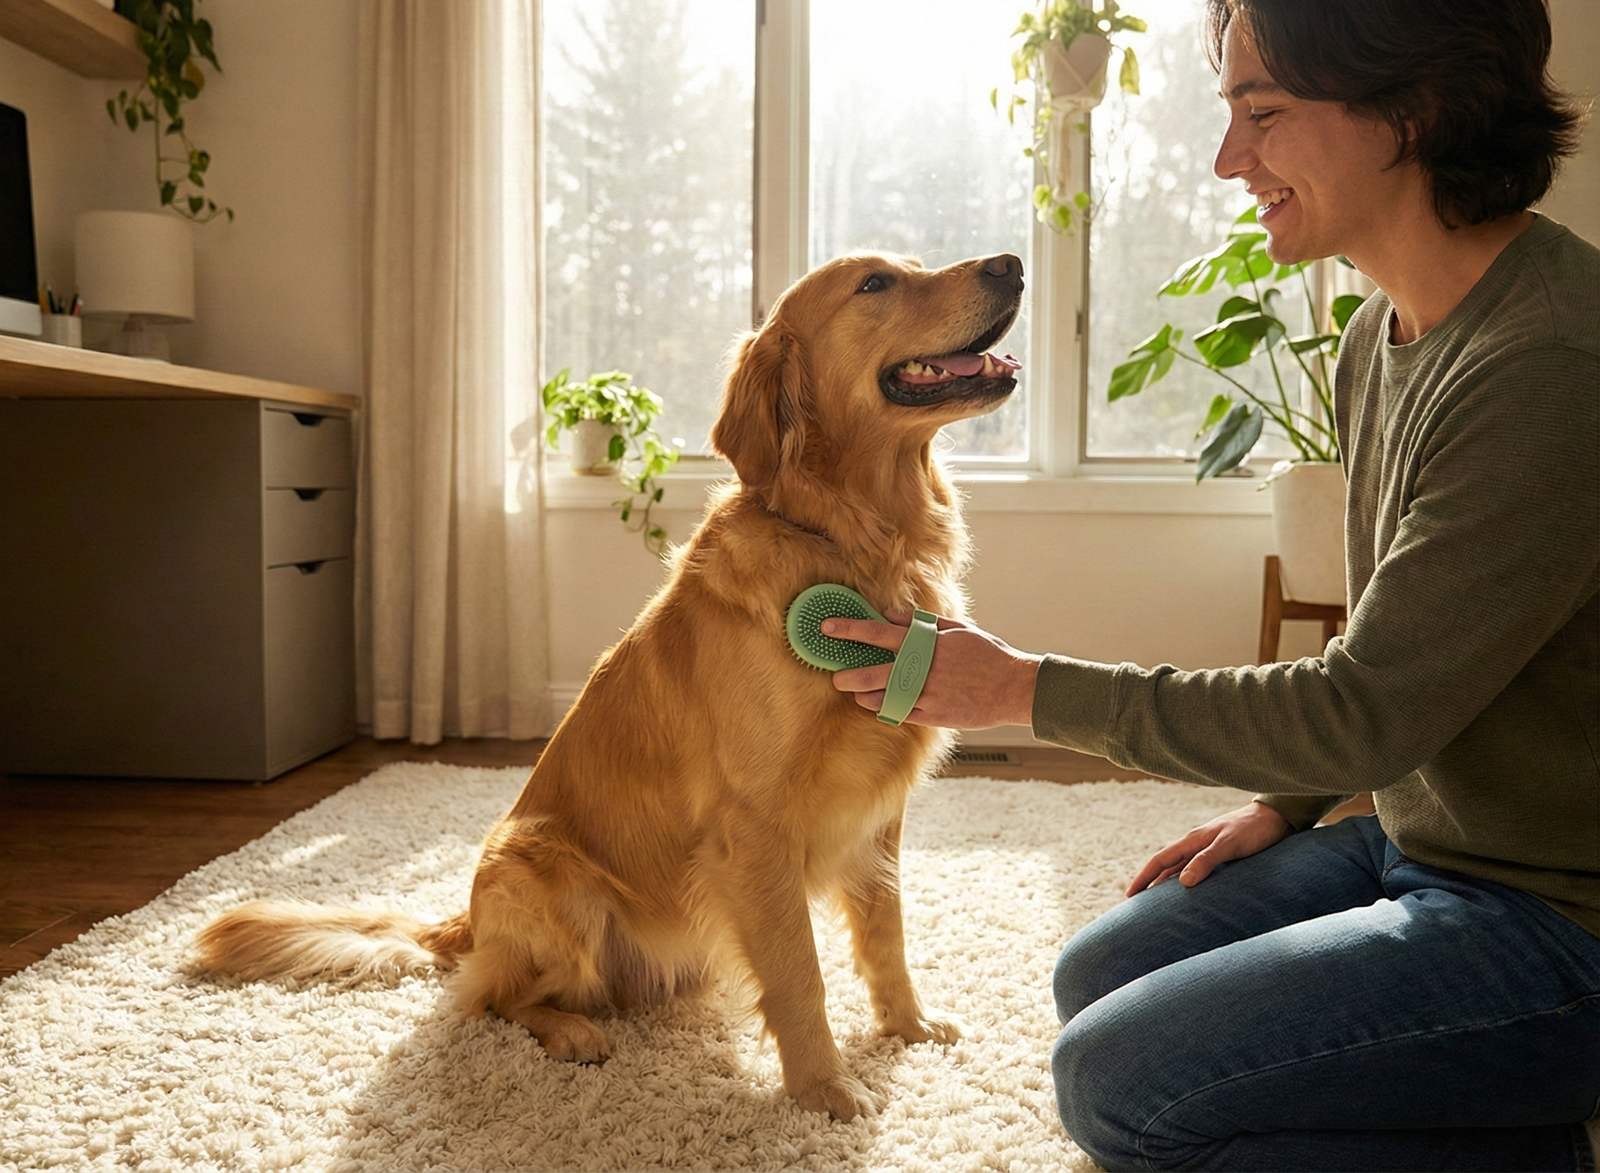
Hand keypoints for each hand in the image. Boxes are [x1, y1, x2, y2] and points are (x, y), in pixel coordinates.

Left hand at [823, 612, 1042, 729]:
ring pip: (884, 697)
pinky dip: (887, 708)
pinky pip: (902, 713)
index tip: (828, 627)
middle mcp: (924, 668)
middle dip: (848, 674)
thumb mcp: (958, 630)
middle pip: (874, 671)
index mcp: (928, 643)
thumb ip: (924, 623)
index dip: (850, 630)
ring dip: (865, 695)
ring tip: (854, 692)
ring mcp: (929, 694)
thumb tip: (892, 615)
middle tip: (834, 676)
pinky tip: (877, 704)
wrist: (1014, 687)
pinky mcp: (935, 715)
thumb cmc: (988, 654)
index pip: (879, 633)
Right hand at [1125, 801, 1292, 896]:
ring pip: (1178, 868)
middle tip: (1137, 903)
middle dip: (1149, 882)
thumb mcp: (1229, 845)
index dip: (1143, 878)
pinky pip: (1193, 869)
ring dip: (1165, 883)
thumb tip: (1182, 882)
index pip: (1160, 860)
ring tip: (1156, 902)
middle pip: (1165, 865)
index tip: (1130, 895)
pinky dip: (1183, 880)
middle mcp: (1195, 844)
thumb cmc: (1253, 830)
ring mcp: (1206, 848)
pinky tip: (1187, 890)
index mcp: (1193, 840)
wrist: (1275, 817)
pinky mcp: (1219, 853)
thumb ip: (1206, 861)